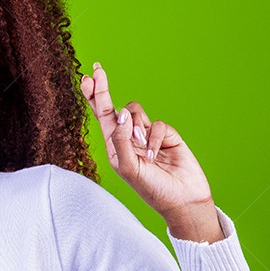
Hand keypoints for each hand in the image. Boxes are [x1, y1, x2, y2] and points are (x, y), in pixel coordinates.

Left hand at [80, 62, 215, 222]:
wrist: (182, 200)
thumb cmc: (151, 189)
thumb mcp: (128, 167)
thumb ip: (120, 140)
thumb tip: (122, 113)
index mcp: (114, 147)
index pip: (101, 118)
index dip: (94, 97)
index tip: (87, 78)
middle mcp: (128, 139)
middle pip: (114, 108)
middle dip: (103, 89)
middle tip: (97, 70)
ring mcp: (147, 136)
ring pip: (136, 112)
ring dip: (136, 125)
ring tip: (140, 146)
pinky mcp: (166, 135)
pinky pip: (158, 125)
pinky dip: (154, 138)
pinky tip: (155, 155)